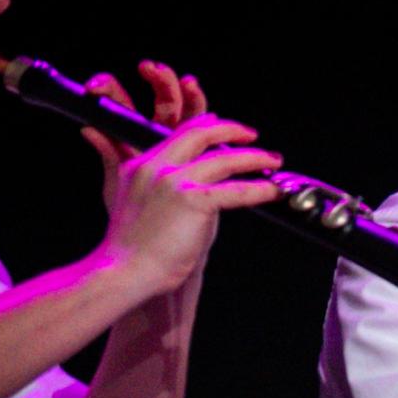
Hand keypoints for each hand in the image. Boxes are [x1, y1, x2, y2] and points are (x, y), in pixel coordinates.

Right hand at [84, 61, 283, 295]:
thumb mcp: (129, 201)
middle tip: (252, 135)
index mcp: (142, 165)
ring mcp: (174, 181)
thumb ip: (151, 181)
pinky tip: (273, 191)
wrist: (124, 270)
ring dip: (254, 158)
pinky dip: (259, 189)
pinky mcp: (192, 200)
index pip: (179, 134)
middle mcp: (157, 166)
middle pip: (200, 134)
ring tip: (273, 161)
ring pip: (224, 159)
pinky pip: (235, 190)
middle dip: (231, 130)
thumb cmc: (133, 246)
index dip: (207, 127)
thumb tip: (174, 175)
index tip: (226, 129)